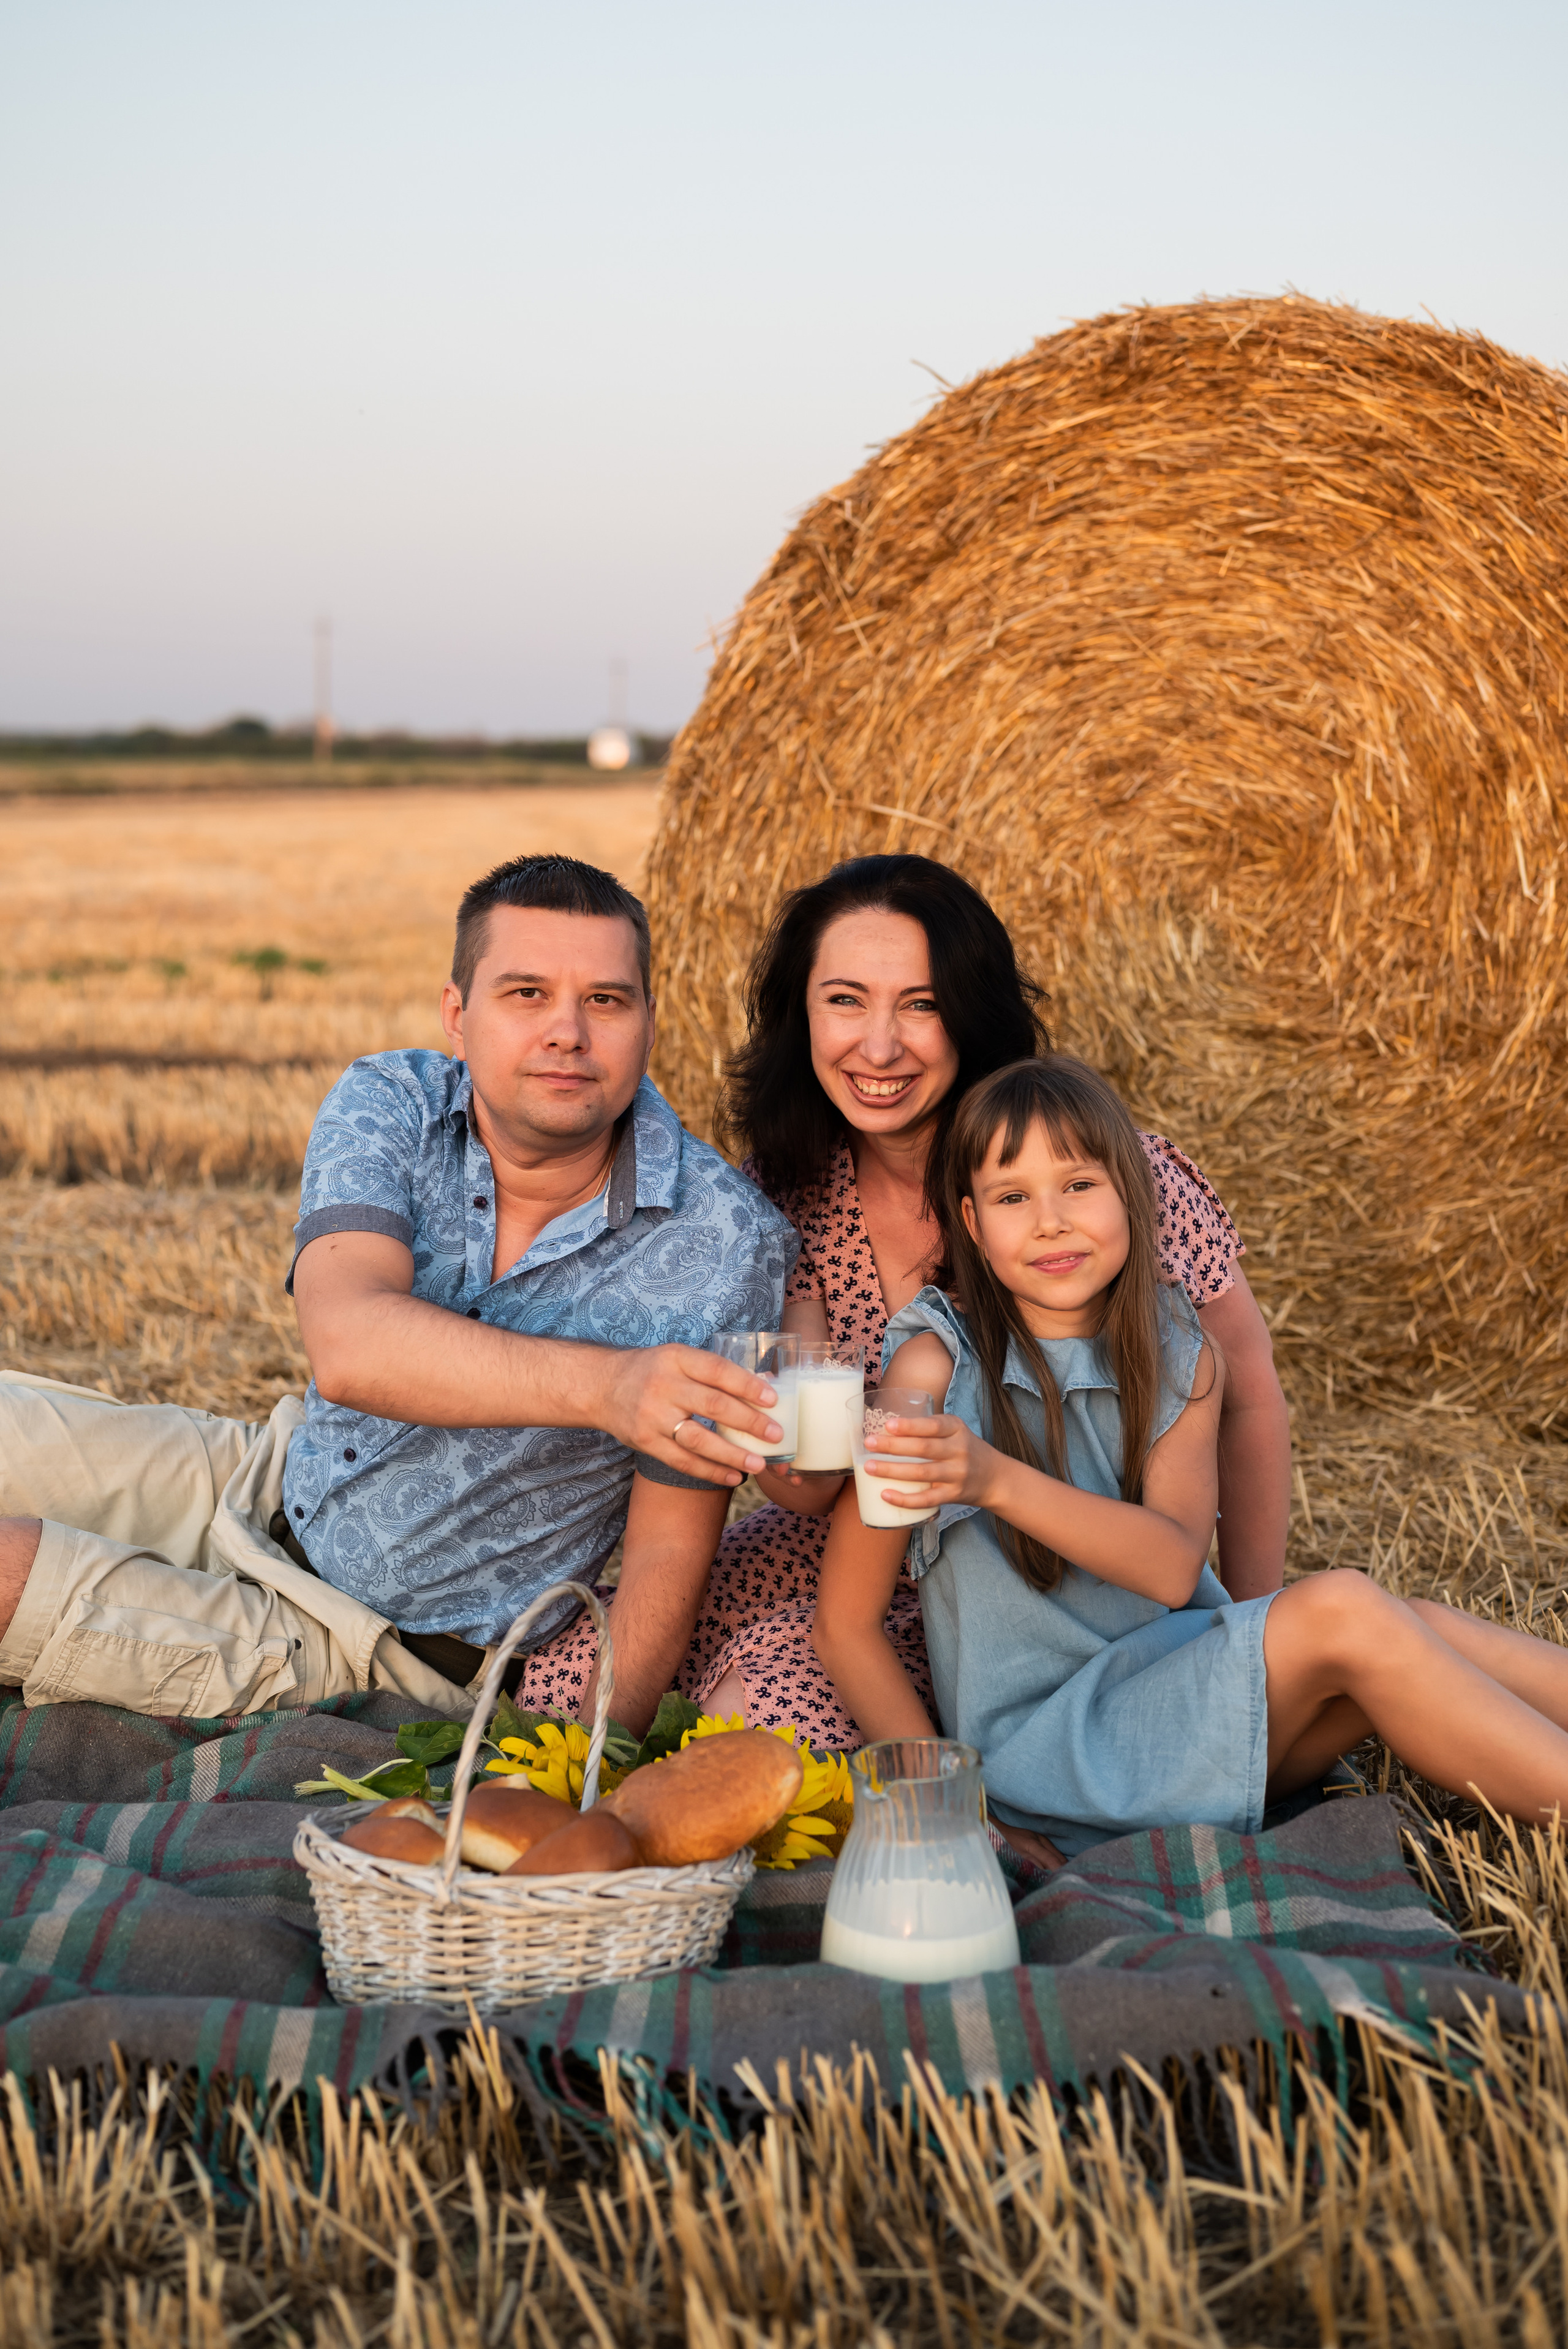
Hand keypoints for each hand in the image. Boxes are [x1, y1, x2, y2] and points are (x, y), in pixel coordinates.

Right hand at [597, 1343, 785, 1484]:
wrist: (602, 1386)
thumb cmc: (653, 1370)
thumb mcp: (679, 1358)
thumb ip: (715, 1372)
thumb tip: (765, 1386)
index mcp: (676, 1358)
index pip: (717, 1371)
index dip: (747, 1386)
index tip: (773, 1400)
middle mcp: (663, 1385)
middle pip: (713, 1406)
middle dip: (749, 1423)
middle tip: (776, 1436)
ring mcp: (652, 1416)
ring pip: (699, 1440)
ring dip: (732, 1455)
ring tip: (759, 1465)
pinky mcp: (645, 1442)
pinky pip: (682, 1461)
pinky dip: (710, 1472)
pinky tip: (733, 1477)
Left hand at [867, 1411, 999, 1511]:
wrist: (995, 1478)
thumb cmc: (965, 1450)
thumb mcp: (955, 1431)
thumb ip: (929, 1428)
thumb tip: (885, 1427)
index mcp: (957, 1429)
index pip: (933, 1425)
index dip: (910, 1426)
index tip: (887, 1424)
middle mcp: (959, 1451)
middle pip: (923, 1448)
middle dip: (893, 1446)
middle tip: (868, 1443)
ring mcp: (957, 1475)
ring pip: (921, 1473)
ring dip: (892, 1470)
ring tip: (869, 1467)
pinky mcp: (953, 1495)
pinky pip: (926, 1499)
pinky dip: (905, 1499)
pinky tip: (885, 1495)